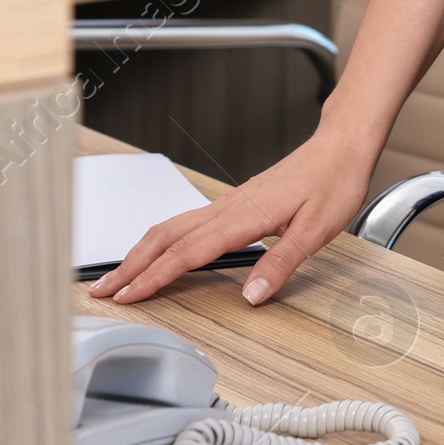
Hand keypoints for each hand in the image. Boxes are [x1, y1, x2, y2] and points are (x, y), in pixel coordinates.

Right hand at [88, 126, 376, 306]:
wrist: (340, 147)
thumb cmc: (332, 183)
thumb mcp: (316, 229)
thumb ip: (282, 263)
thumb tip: (252, 296)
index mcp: (243, 216)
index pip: (187, 252)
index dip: (154, 277)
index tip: (128, 297)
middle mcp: (227, 207)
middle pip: (166, 237)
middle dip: (131, 265)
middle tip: (103, 290)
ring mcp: (228, 203)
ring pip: (172, 226)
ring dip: (142, 251)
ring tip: (121, 275)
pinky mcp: (234, 202)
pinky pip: (186, 222)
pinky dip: (162, 241)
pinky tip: (160, 252)